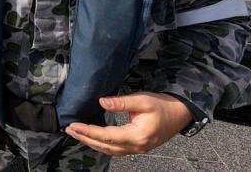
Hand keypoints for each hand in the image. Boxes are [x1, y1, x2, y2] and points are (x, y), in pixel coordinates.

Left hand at [65, 92, 193, 155]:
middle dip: (86, 138)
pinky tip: (92, 138)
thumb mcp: (142, 100)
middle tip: (69, 130)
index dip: (89, 131)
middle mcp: (136, 146)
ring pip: (110, 150)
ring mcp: (137, 149)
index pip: (107, 136)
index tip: (74, 126)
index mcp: (137, 136)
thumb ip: (121, 102)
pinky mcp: (137, 147)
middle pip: (106, 146)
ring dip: (92, 142)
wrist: (181, 113)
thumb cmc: (163, 105)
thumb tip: (102, 102)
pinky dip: (101, 144)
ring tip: (77, 133)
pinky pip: (115, 149)